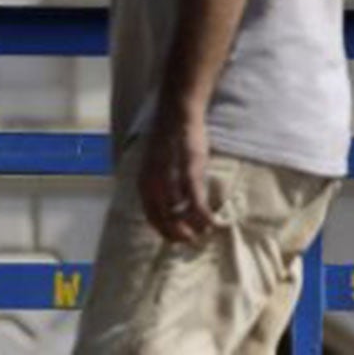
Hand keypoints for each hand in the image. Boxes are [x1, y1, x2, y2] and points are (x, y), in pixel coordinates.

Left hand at [137, 107, 213, 243]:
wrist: (178, 113)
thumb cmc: (171, 137)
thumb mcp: (160, 162)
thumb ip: (160, 181)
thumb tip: (168, 197)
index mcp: (144, 182)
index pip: (151, 216)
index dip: (163, 230)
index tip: (175, 239)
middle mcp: (152, 184)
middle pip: (162, 219)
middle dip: (176, 233)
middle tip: (190, 241)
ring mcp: (171, 178)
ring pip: (179, 213)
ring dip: (191, 227)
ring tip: (202, 233)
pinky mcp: (189, 171)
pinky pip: (194, 200)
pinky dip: (202, 214)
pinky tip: (210, 222)